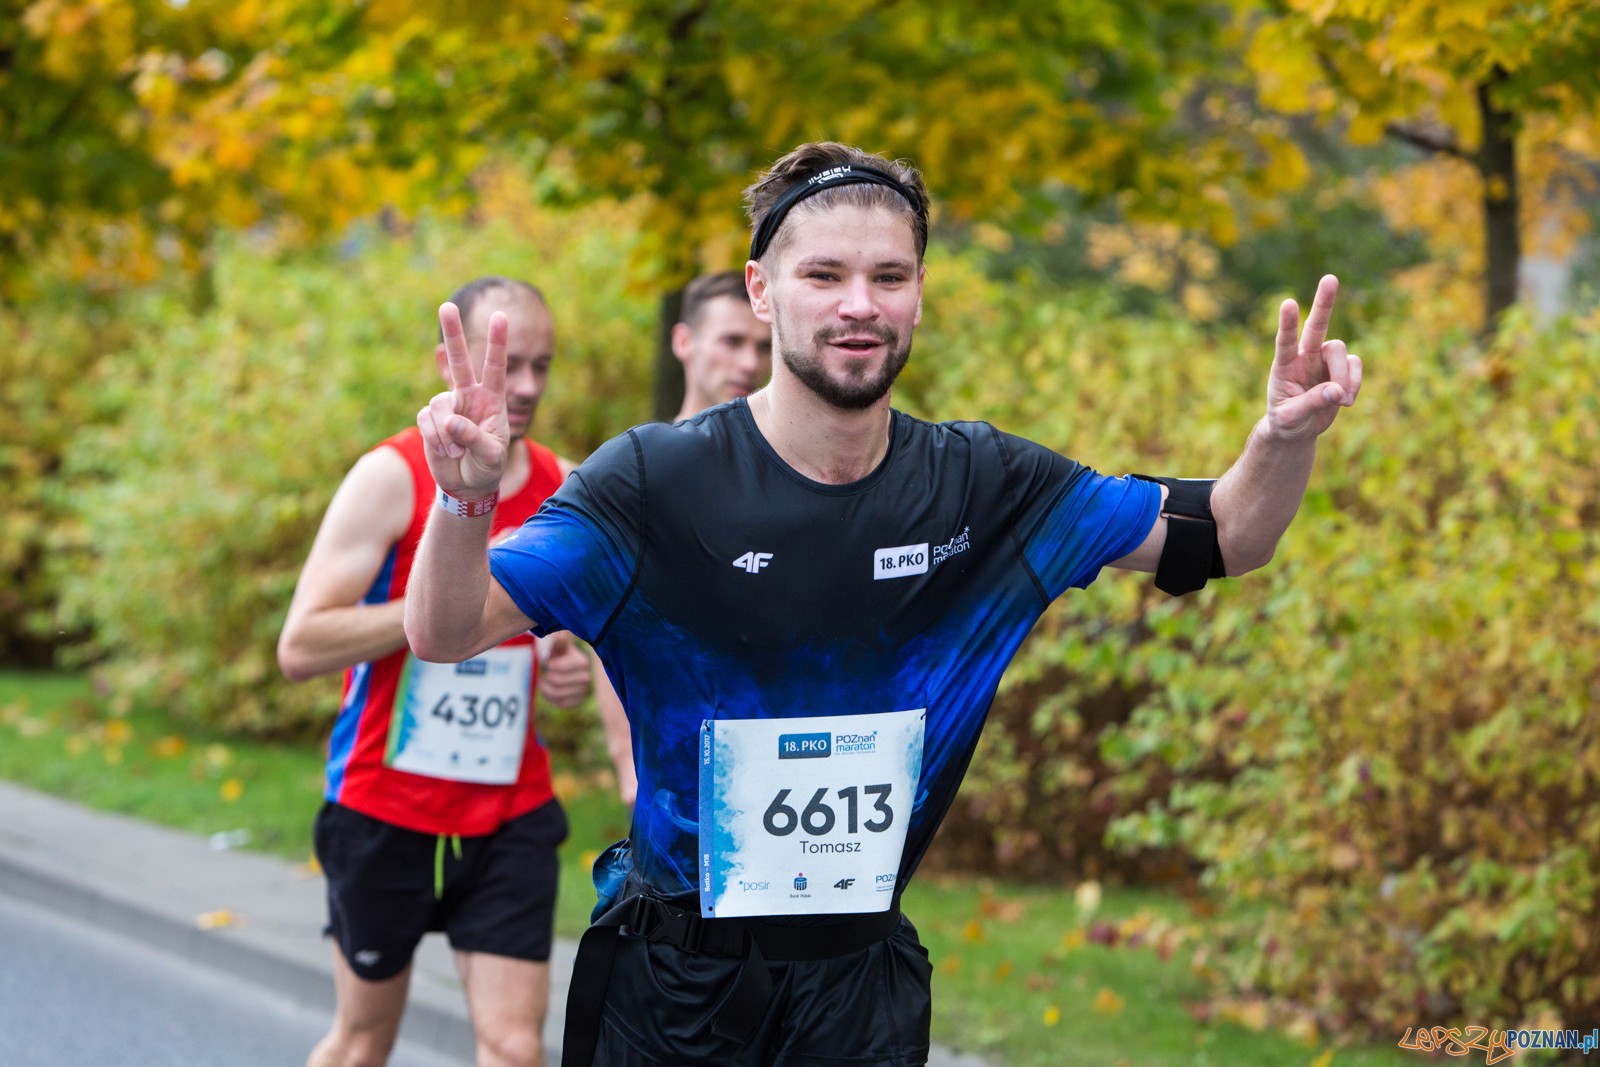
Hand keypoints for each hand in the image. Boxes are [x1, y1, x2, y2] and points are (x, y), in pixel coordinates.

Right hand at [417, 303, 509, 498]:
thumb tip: (450, 420)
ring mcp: (448, 407)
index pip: (496, 366)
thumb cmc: (487, 466)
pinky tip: (445, 451)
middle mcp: (469, 397)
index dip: (497, 342)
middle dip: (453, 333)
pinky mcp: (430, 419)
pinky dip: (435, 438)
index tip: (501, 316)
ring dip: (447, 433)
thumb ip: (473, 436)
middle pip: (460, 361)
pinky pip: (427, 420)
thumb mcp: (490, 455)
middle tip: (447, 305)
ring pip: (440, 405)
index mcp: (492, 399)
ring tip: (457, 451)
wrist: (467, 484)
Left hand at [537, 632, 591, 708]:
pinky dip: (549, 697)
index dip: (549, 665)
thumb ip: (559, 642)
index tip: (547, 662)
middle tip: (544, 673)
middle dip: (546, 677)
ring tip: (543, 681)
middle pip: (557, 681)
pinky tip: (547, 690)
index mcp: (583, 662)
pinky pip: (559, 703)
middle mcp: (586, 677)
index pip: (559, 667)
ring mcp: (583, 691)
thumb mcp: (559, 646)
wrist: (567, 667)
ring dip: (545, 688)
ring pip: (557, 694)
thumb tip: (561, 637)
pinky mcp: (578, 701)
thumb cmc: (560, 655)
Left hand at [1264, 275, 1363, 440]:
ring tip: (1340, 401)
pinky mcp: (1342, 368)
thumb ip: (1311, 403)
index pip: (1285, 341)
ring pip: (1341, 352)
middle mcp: (1304, 356)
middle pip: (1317, 325)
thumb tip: (1337, 391)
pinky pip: (1355, 365)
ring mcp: (1324, 360)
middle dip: (1324, 303)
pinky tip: (1346, 402)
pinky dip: (1355, 383)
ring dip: (1344, 378)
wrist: (1298, 428)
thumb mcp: (1290, 418)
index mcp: (1284, 365)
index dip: (1287, 324)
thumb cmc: (1286, 421)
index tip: (1288, 303)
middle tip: (1330, 278)